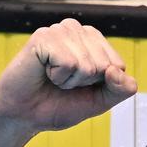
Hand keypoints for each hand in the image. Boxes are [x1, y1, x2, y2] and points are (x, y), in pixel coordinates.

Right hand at [0, 18, 136, 134]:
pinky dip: (59, 77)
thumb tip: (119, 73)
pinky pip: (70, 63)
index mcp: (94, 41)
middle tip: (64, 83)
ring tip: (53, 78)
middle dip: (86, 83)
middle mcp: (78, 30)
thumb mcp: (100, 101)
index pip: (119, 65)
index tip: (81, 86)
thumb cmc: (60, 105)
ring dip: (71, 81)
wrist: (25, 116)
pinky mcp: (43, 37)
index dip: (101, 85)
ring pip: (88, 64)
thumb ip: (121, 90)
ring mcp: (60, 31)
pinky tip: (45, 73)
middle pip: (105, 64)